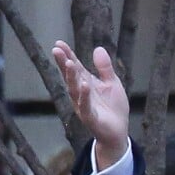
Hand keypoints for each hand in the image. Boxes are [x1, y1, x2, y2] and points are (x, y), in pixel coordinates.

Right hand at [52, 40, 129, 169]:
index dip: (67, 55)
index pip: (75, 67)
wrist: (118, 131)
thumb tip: (98, 48)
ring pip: (75, 91)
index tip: (58, 43)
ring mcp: (84, 106)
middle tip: (56, 50)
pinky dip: (84, 96)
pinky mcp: (90, 118)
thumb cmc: (113, 107)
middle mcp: (81, 94)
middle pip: (70, 77)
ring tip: (69, 63)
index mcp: (86, 83)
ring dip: (72, 77)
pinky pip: (85, 107)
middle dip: (64, 64)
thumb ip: (105, 68)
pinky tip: (84, 85)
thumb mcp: (112, 83)